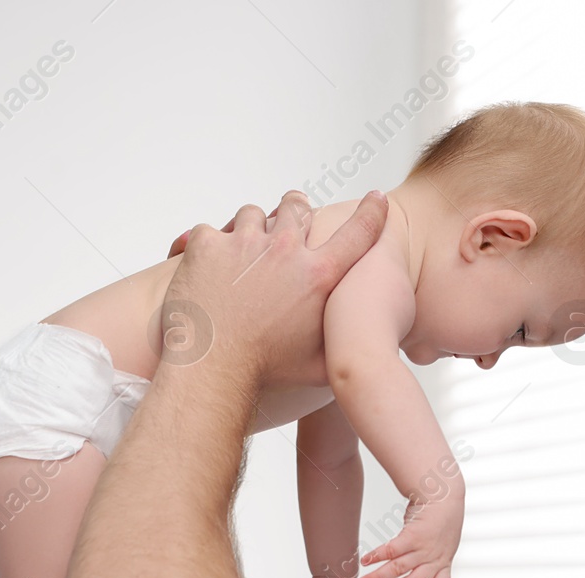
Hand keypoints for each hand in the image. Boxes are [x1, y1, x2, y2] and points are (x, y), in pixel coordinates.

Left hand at [160, 190, 387, 388]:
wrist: (212, 368)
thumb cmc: (262, 370)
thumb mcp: (318, 367)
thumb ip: (340, 349)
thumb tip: (355, 348)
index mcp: (319, 276)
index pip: (358, 233)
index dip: (371, 212)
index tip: (375, 199)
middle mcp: (286, 251)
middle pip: (299, 208)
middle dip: (296, 212)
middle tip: (289, 224)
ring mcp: (245, 243)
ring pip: (253, 214)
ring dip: (252, 228)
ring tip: (243, 252)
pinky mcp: (209, 244)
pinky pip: (210, 230)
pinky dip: (210, 246)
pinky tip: (209, 268)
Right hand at [358, 495, 462, 577]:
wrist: (444, 494)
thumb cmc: (442, 517)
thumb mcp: (445, 542)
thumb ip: (434, 556)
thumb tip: (418, 567)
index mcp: (444, 561)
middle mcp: (434, 557)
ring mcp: (423, 547)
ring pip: (398, 569)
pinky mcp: (412, 535)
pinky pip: (390, 551)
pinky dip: (375, 557)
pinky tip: (365, 560)